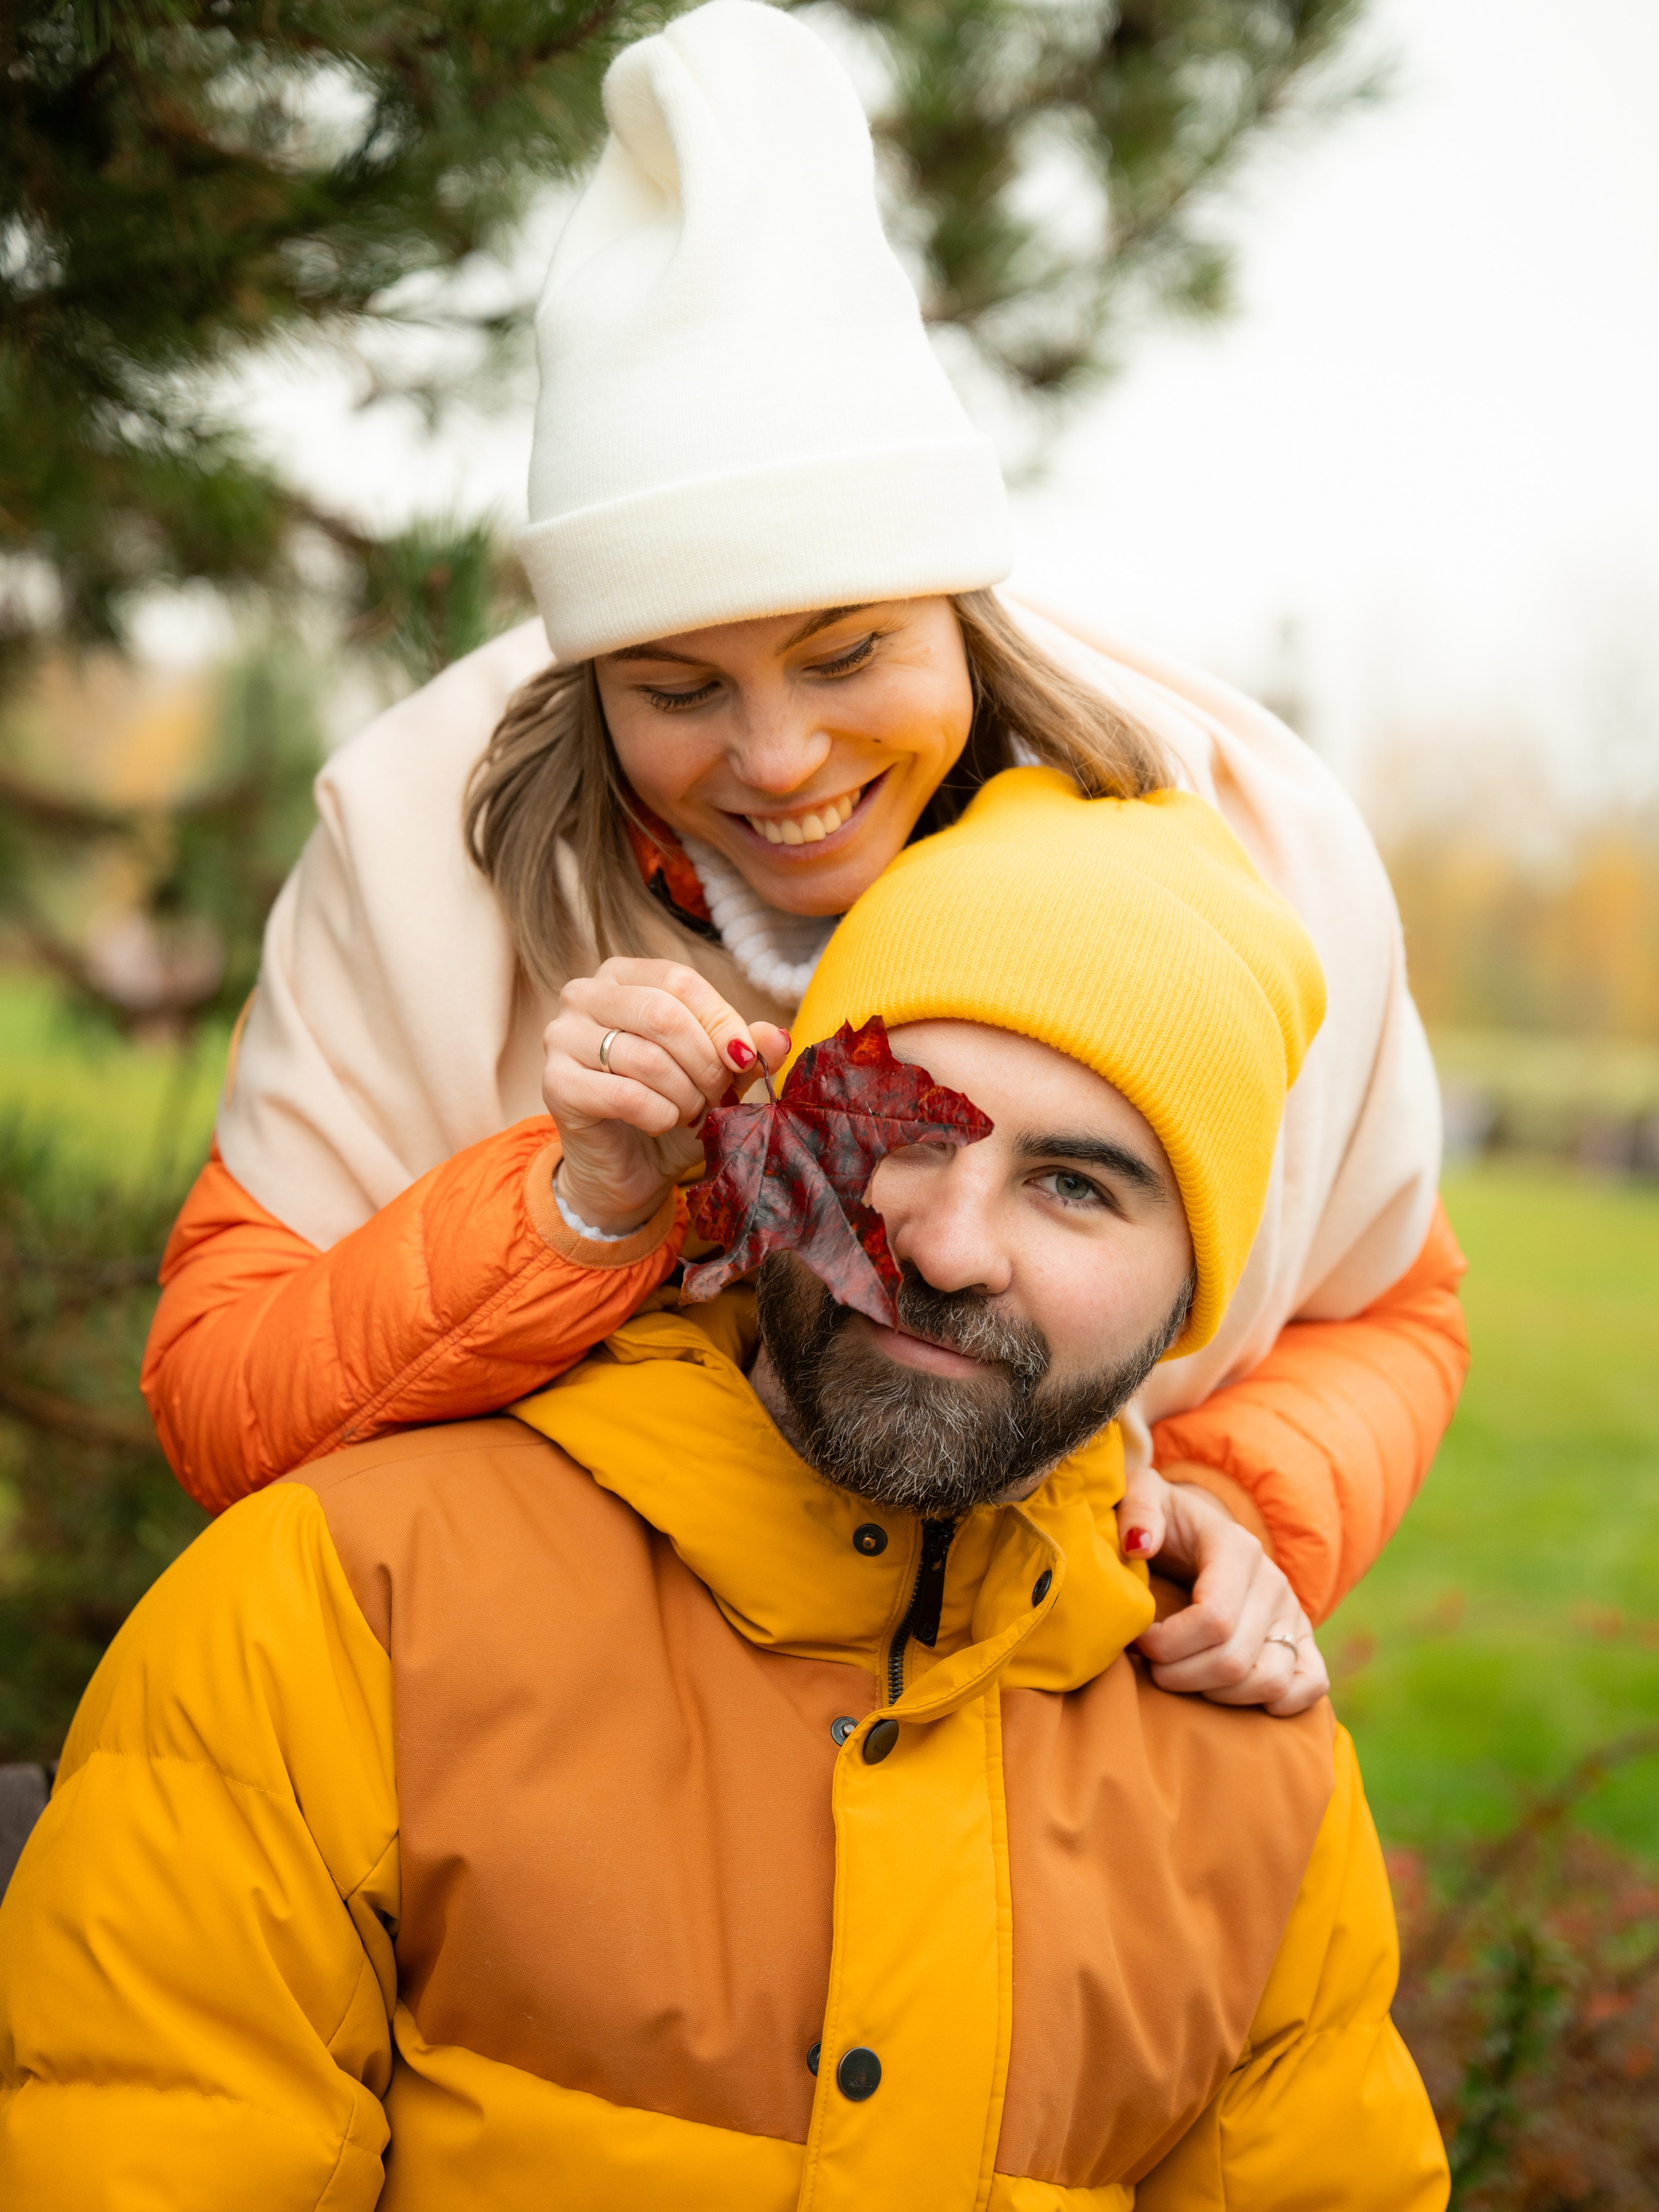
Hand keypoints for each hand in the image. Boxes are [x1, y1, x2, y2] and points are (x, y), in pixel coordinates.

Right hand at [542, 959, 790, 1235]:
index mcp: (623, 975)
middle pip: (664, 1014)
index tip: (745, 1060)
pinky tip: (661, 1124)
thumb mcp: (715, 1074)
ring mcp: (561, 1036)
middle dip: (705, 1064)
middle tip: (718, 1096)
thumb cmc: (669, 1108)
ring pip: (647, 1058)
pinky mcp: (555, 1083)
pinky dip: (660, 1117)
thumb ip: (744, 1048)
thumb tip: (779, 1037)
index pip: (680, 981)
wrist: (627, 1169)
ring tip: (691, 1112)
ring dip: (685, 1095)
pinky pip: (626, 1096)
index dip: (722, 1022)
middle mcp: (584, 994)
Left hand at [1118, 1466, 1328, 1717]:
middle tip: (1151, 1665)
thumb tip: (1139, 1546)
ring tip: (1182, 1676)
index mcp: (1237, 1548)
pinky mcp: (1303, 1640)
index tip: (1138, 1640)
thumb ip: (1137, 1509)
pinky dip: (1276, 1702)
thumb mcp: (1143, 1496)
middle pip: (1234, 1659)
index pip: (1213, 1619)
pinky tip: (1232, 1692)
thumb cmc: (1166, 1521)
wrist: (1198, 1531)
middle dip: (1180, 1675)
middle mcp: (1273, 1583)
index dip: (1168, 1644)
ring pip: (1269, 1681)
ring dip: (1216, 1694)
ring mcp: (1293, 1613)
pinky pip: (1310, 1685)